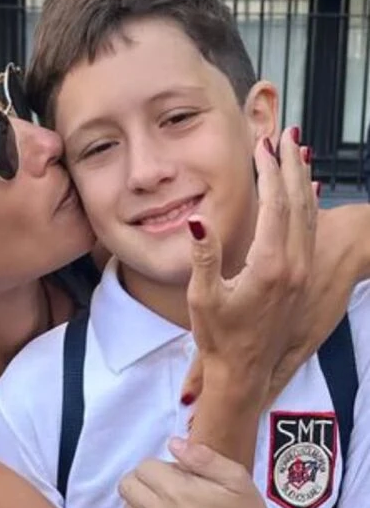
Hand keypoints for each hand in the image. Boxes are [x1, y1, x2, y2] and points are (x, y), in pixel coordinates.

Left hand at [119, 437, 295, 507]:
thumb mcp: (234, 476)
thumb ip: (201, 456)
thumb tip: (173, 444)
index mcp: (176, 490)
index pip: (143, 467)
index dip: (159, 466)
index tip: (176, 473)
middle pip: (127, 486)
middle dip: (143, 480)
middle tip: (165, 485)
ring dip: (141, 502)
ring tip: (165, 505)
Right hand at [182, 127, 314, 404]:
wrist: (244, 372)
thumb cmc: (219, 338)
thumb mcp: (203, 297)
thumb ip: (204, 254)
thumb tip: (198, 218)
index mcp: (270, 265)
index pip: (274, 205)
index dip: (269, 171)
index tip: (262, 146)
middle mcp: (293, 265)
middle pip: (297, 202)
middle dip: (291, 165)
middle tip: (287, 134)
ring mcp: (301, 273)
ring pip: (309, 215)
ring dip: (303, 181)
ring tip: (299, 154)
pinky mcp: (301, 281)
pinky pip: (310, 233)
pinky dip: (310, 207)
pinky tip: (309, 195)